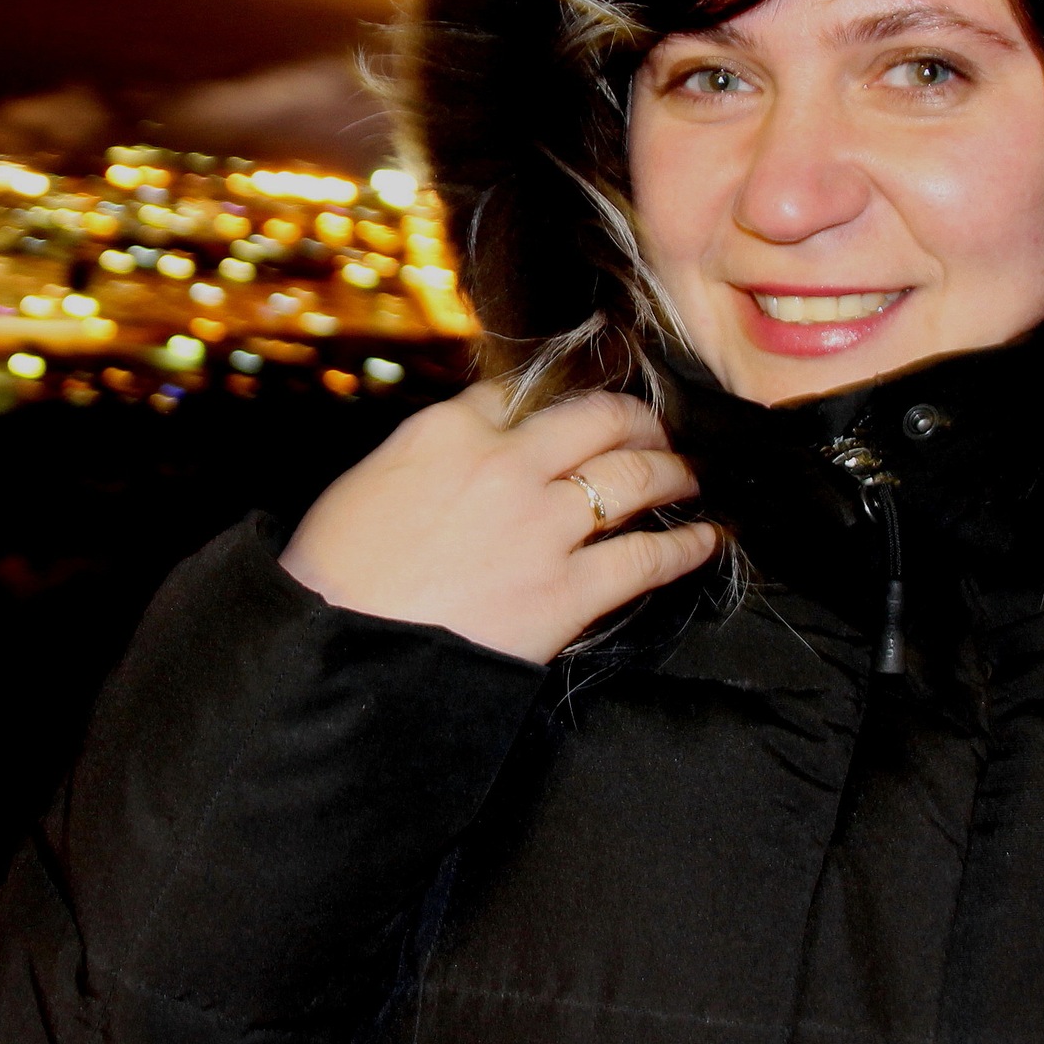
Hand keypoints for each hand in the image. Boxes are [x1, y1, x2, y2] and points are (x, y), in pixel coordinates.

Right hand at [279, 381, 718, 663]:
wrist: (341, 652)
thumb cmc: (335, 576)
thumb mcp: (369, 483)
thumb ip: (430, 455)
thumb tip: (466, 455)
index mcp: (448, 430)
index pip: (521, 390)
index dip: (564, 391)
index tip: (586, 395)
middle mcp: (506, 463)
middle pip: (598, 418)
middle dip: (637, 419)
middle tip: (655, 429)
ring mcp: (544, 525)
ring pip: (636, 476)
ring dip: (673, 471)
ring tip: (690, 475)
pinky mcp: (568, 590)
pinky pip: (647, 558)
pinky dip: (687, 545)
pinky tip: (707, 539)